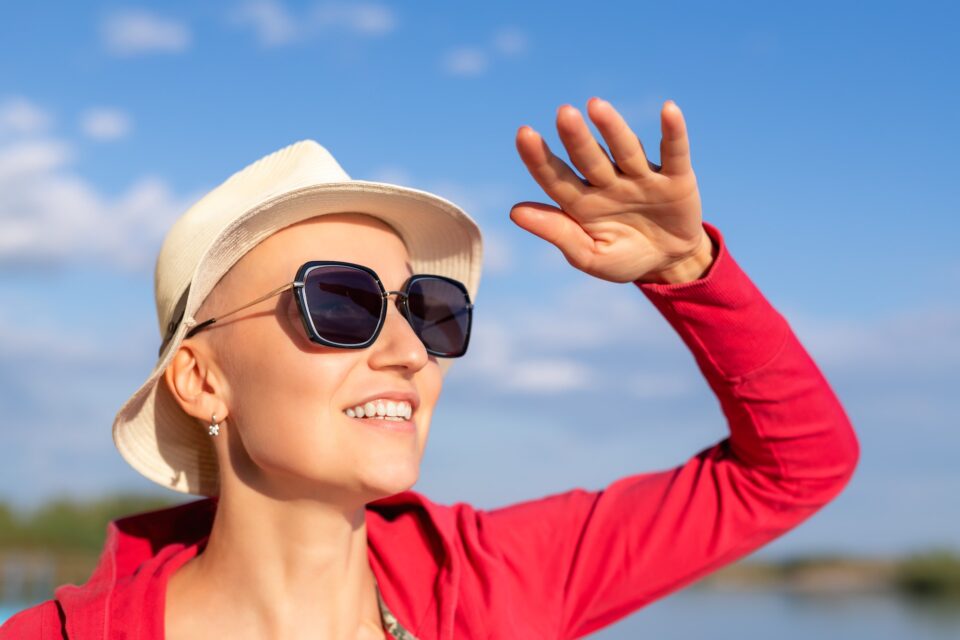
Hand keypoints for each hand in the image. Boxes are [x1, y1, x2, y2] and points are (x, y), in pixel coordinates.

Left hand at [511, 98, 711, 283]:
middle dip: (577, 138)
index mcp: (582, 201)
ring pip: (625, 149)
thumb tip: (514, 212)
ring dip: (613, 128)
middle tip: (563, 113)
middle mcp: (608, 182)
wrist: (669, 263)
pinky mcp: (676, 178)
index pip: (556, 177)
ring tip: (596, 106)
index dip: (540, 158)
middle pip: (589, 158)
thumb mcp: (589, 255)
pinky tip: (668, 110)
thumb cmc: (623, 258)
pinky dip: (673, 132)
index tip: (524, 134)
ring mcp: (642, 177)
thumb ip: (558, 233)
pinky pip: (674, 152)